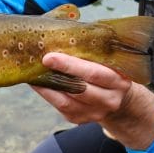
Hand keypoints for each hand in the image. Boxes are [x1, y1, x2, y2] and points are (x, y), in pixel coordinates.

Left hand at [30, 52, 153, 149]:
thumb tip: (62, 33)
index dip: (70, 66)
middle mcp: (109, 99)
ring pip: (66, 102)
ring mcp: (96, 112)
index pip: (93, 73)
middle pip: (79, 89)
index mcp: (118, 81)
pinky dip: (48, 94)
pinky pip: (61, 107)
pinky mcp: (81, 119)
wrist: (120, 100)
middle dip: (57, 75)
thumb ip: (93, 52)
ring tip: (34, 72)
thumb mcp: (109, 62)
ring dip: (47, 87)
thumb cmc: (109, 72)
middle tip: (40, 62)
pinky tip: (40, 83)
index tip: (50, 57)